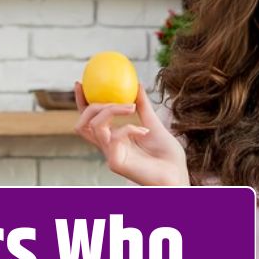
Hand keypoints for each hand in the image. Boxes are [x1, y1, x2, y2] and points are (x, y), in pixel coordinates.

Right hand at [74, 82, 189, 185]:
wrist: (178, 175)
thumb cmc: (168, 156)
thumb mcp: (155, 124)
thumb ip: (144, 107)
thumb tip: (137, 84)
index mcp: (114, 139)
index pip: (90, 120)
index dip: (81, 102)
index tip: (80, 83)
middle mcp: (108, 147)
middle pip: (83, 124)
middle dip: (91, 105)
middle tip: (110, 96)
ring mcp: (110, 155)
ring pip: (94, 126)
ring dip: (111, 110)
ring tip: (131, 106)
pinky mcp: (116, 163)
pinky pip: (114, 137)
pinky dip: (129, 127)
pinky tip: (145, 131)